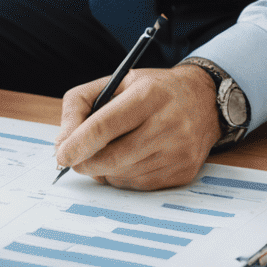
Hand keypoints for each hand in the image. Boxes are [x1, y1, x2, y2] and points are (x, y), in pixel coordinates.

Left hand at [54, 65, 221, 190]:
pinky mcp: (183, 172)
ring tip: (104, 153)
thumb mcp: (116, 81)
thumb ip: (81, 105)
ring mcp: (178, 152)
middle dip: (84, 162)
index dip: (77, 144)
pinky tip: (126, 160)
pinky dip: (122, 176)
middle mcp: (168, 124)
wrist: (205, 101)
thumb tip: (62, 143)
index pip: (104, 127)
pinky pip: (139, 185)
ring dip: (103, 170)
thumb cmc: (153, 90)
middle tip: (73, 159)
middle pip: (112, 157)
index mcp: (148, 95)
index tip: (61, 154)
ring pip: (122, 175)